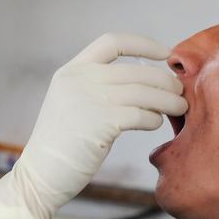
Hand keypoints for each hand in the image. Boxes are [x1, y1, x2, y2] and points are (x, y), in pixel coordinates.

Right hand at [0, 34, 185, 218]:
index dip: (143, 45)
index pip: (113, 42)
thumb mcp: (70, 103)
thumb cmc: (60, 146)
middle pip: (137, 70)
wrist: (39, 176)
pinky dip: (154, 118)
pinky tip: (155, 124)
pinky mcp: (101, 123)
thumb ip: (97, 87)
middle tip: (179, 91)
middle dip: (164, 80)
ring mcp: (90, 99)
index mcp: (71, 70)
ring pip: (144, 92)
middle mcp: (79, 79)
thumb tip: (145, 79)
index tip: (164, 54)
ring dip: (168, 100)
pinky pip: (141, 114)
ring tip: (179, 108)